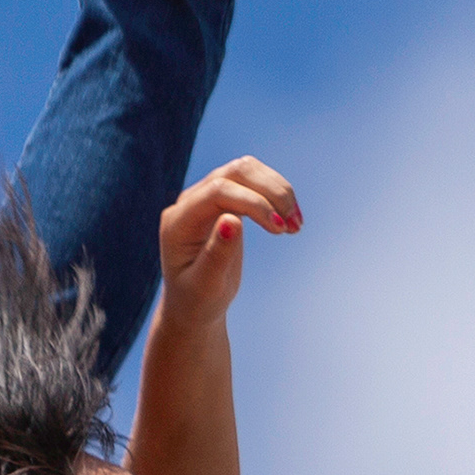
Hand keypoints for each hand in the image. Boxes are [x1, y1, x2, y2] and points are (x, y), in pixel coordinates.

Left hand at [157, 157, 301, 324]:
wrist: (194, 304)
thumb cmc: (197, 299)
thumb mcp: (206, 285)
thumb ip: (216, 253)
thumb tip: (232, 220)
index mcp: (178, 222)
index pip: (218, 191)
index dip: (253, 203)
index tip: (279, 228)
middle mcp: (190, 202)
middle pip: (235, 173)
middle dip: (270, 193)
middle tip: (294, 226)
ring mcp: (206, 197)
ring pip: (247, 170)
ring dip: (278, 191)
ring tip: (296, 224)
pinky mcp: (224, 200)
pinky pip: (253, 181)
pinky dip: (276, 195)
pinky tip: (290, 219)